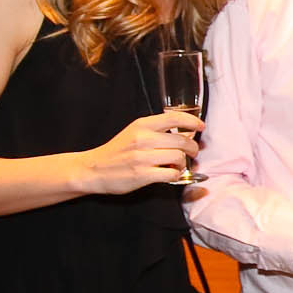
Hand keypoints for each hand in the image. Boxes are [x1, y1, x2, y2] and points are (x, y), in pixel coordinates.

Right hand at [76, 112, 202, 193]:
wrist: (93, 169)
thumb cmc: (118, 152)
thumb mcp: (135, 133)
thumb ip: (159, 131)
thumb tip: (188, 132)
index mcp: (142, 125)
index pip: (174, 117)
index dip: (192, 121)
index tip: (200, 126)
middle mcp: (143, 139)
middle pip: (182, 140)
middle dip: (193, 147)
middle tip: (193, 152)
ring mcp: (142, 157)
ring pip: (179, 157)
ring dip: (183, 163)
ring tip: (177, 165)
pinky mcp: (142, 174)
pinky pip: (172, 174)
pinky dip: (176, 175)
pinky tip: (170, 174)